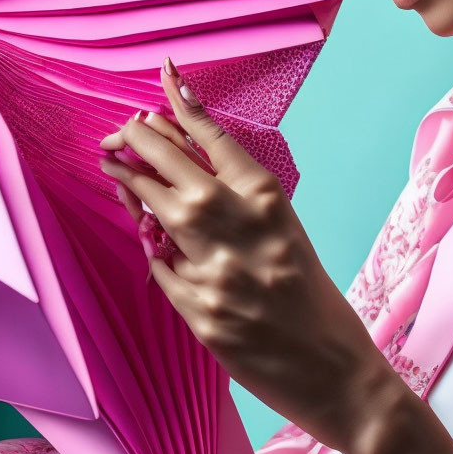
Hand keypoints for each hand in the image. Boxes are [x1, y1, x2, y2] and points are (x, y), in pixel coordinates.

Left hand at [97, 56, 396, 453]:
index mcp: (273, 206)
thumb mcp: (288, 237)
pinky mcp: (203, 315)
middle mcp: (246, 231)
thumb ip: (242, 208)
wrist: (340, 374)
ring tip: (112, 164)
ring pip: (159, 215)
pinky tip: (150, 242)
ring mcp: (221, 274)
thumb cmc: (316, 301)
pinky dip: (155, 255)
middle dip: (141, 141)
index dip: (186, 108)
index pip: (219, 143)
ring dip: (131, 186)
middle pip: (178, 170)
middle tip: (116, 129)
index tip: (165, 79)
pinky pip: (162, 272)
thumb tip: (181, 178)